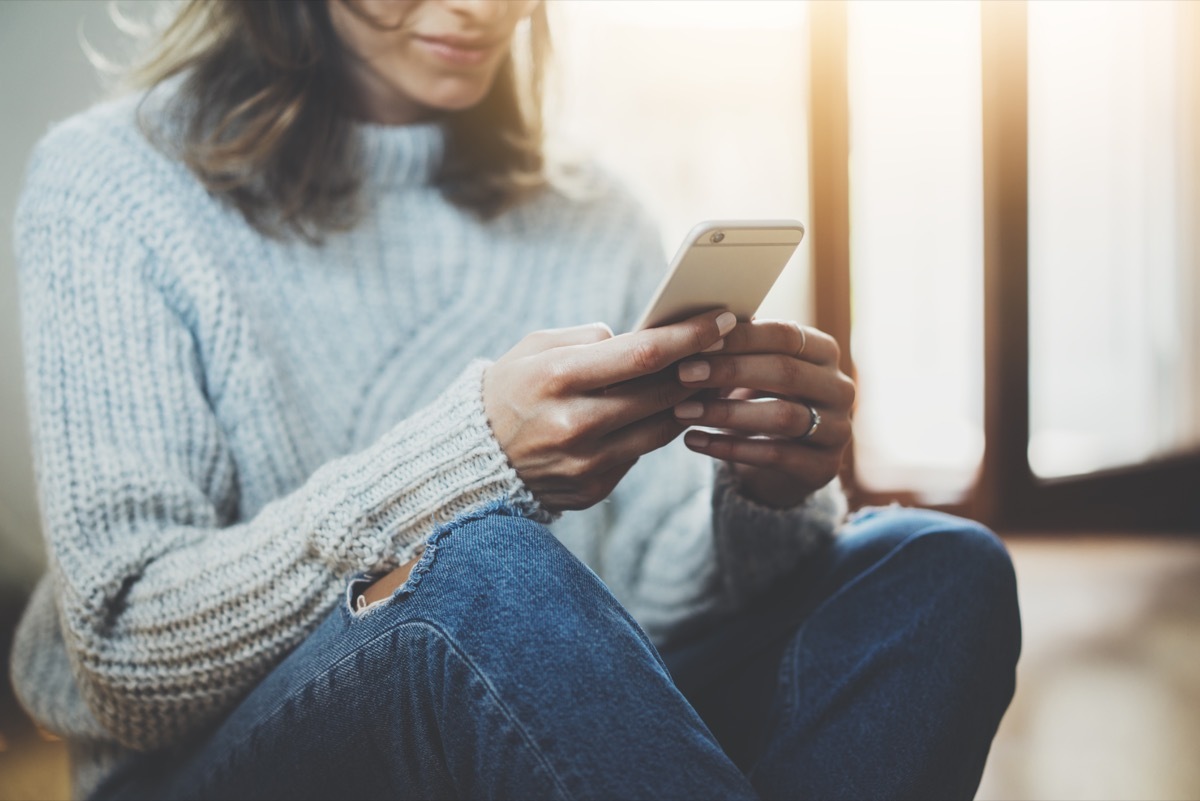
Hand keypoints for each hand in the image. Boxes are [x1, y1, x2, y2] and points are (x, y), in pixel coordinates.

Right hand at [484, 310, 736, 511]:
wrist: (472, 458)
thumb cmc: (510, 389)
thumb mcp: (534, 348)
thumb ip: (588, 339)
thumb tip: (641, 338)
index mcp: (558, 378)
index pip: (643, 355)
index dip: (690, 336)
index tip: (722, 320)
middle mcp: (575, 423)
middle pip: (662, 393)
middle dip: (701, 367)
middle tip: (726, 348)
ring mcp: (586, 462)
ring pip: (662, 428)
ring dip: (688, 402)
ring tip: (703, 379)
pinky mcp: (592, 488)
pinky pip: (639, 453)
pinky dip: (654, 430)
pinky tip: (664, 412)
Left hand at [671, 320, 854, 507]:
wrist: (784, 462)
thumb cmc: (761, 399)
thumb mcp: (754, 371)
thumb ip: (737, 349)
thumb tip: (693, 328)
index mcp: (824, 352)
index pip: (785, 334)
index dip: (741, 337)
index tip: (697, 342)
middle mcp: (839, 388)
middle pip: (786, 372)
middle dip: (730, 371)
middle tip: (684, 374)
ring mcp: (838, 429)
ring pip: (782, 416)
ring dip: (726, 413)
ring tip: (683, 412)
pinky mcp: (824, 467)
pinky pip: (775, 455)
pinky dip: (730, 448)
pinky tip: (694, 441)